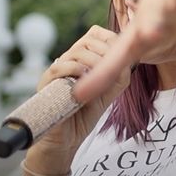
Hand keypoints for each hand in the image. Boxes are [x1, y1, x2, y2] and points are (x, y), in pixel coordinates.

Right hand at [32, 25, 128, 152]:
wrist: (67, 140)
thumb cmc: (85, 114)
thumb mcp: (108, 93)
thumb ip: (119, 76)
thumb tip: (129, 59)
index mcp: (82, 60)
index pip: (94, 35)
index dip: (109, 39)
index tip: (122, 52)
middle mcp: (68, 61)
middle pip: (87, 40)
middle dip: (105, 51)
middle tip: (112, 65)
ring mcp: (56, 72)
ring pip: (75, 52)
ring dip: (93, 61)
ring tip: (101, 74)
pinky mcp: (45, 84)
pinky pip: (59, 68)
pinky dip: (75, 69)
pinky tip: (85, 78)